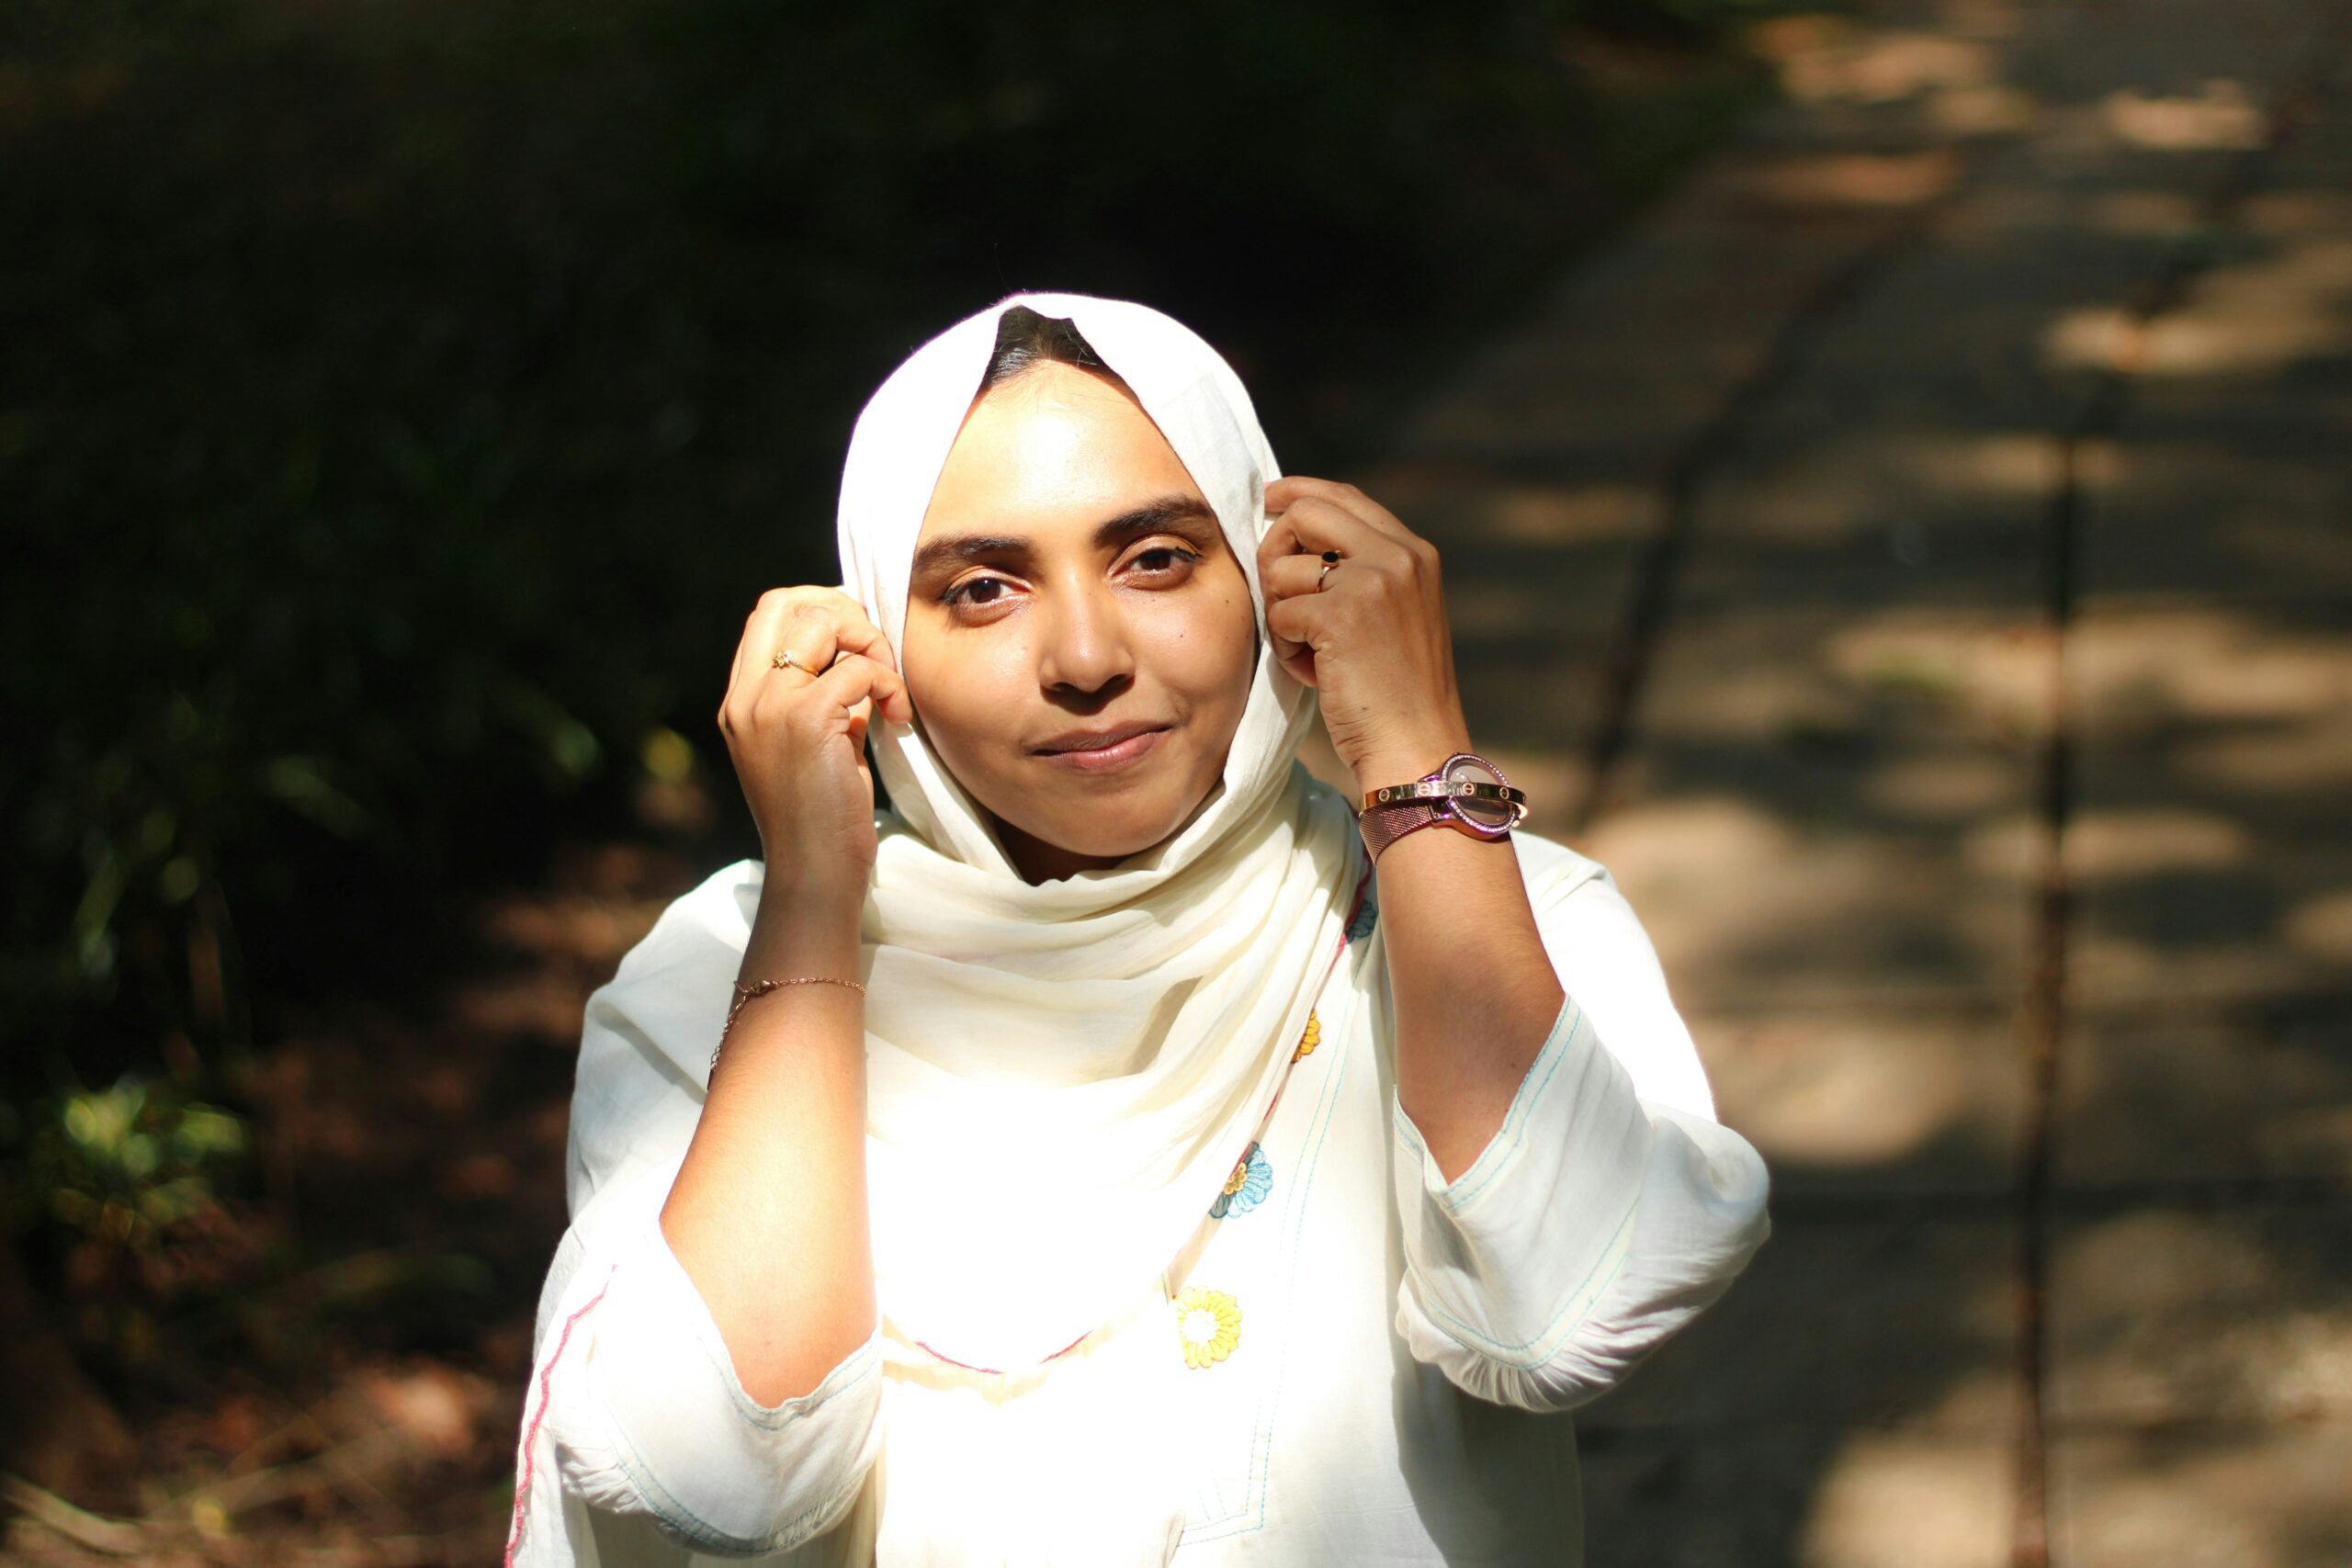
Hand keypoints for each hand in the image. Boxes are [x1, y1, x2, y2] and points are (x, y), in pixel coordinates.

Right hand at [718, 585, 913, 905]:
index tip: (859, 644)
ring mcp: (770, 705)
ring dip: (871, 644)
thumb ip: (825, 699)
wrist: (813, 876)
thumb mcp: (818, 746)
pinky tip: (897, 719)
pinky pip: (860, 668)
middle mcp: (746, 697)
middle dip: (844, 611)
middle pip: (786, 601)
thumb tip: (860, 657)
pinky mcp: (806, 720)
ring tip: (888, 689)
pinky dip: (890, 685)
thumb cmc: (823, 819)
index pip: (768, 614)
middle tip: (877, 653)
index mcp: (741, 701)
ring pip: (823, 623)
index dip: (820, 609)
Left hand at [1258, 476, 1472, 791]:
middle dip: (1275, 550)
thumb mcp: (1393, 614)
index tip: (1270, 500)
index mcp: (1414, 552)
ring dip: (1281, 613)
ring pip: (1283, 566)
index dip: (1299, 493)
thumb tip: (1293, 532)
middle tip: (1278, 594)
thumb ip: (1361, 570)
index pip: (1344, 497)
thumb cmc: (1395, 692)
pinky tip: (1313, 672)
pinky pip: (1279, 611)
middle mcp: (1398, 556)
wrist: (1417, 746)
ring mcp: (1373, 581)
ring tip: (1312, 651)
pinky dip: (1285, 647)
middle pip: (1305, 512)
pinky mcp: (1342, 615)